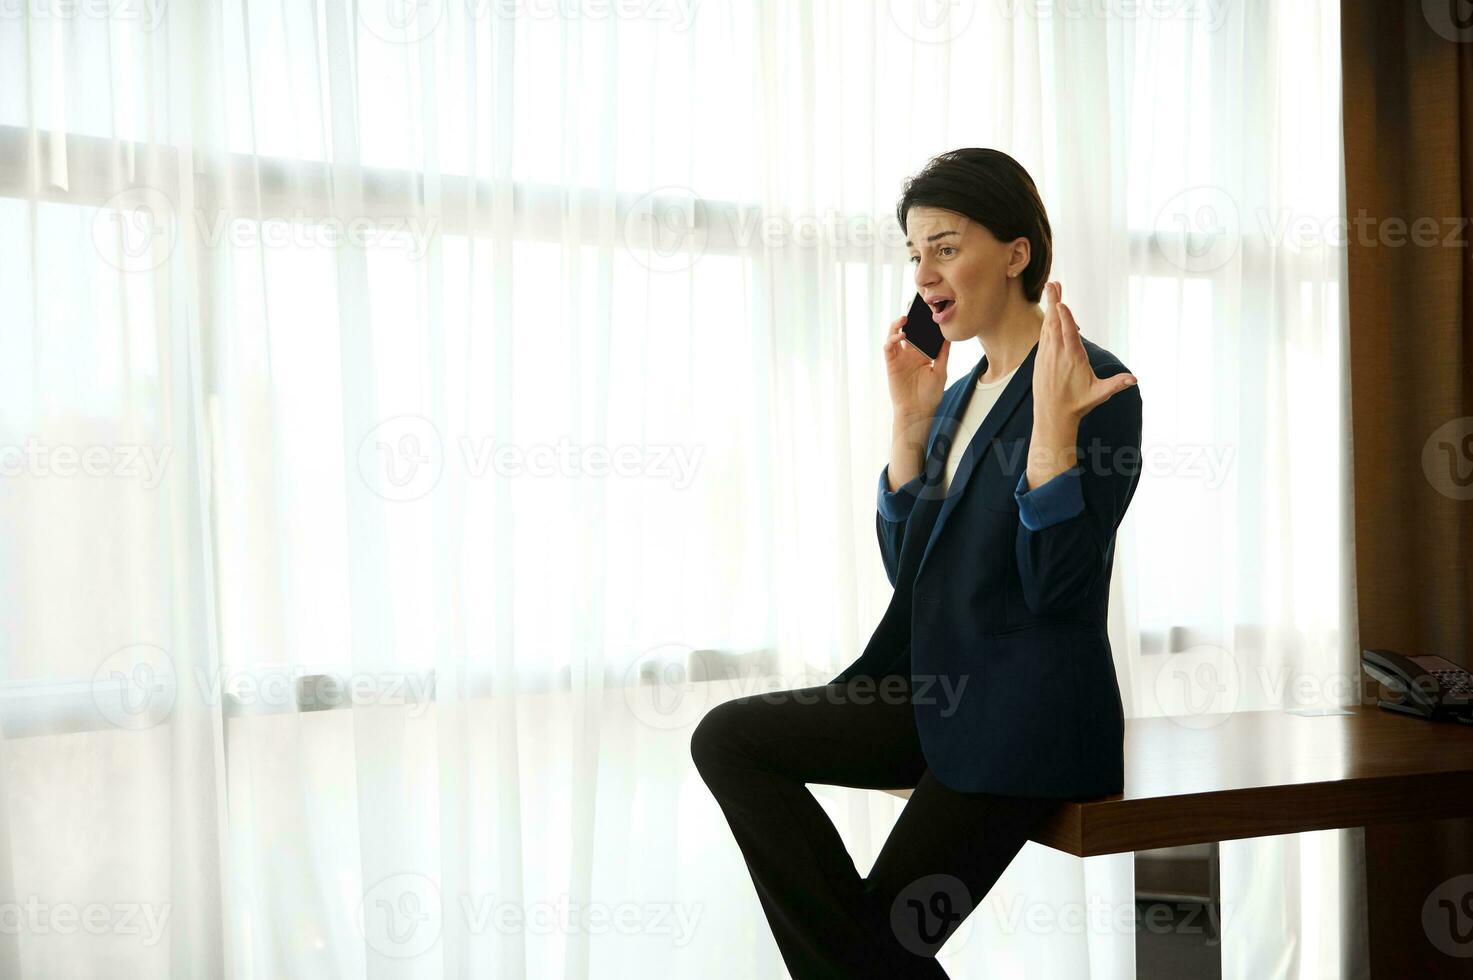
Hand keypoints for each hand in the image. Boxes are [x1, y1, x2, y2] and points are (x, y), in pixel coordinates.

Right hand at [884, 314, 949, 416]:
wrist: (917, 412)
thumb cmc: (930, 395)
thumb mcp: (941, 371)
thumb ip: (943, 353)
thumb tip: (949, 336)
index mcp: (922, 355)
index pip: (922, 334)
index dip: (924, 323)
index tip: (930, 310)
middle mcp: (910, 354)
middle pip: (908, 331)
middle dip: (910, 318)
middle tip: (914, 305)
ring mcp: (900, 358)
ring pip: (895, 335)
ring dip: (897, 325)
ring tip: (905, 317)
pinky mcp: (891, 364)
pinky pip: (888, 347)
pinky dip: (893, 339)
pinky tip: (902, 335)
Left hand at [1032, 281, 1136, 424]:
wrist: (1052, 416)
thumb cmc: (1078, 404)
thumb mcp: (1099, 394)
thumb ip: (1116, 385)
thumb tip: (1134, 379)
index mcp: (1072, 359)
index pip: (1068, 335)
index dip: (1066, 318)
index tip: (1062, 303)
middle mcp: (1057, 354)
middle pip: (1054, 324)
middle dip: (1054, 302)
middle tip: (1053, 283)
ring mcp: (1047, 355)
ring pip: (1047, 326)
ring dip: (1050, 308)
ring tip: (1052, 289)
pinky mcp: (1040, 358)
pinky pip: (1043, 335)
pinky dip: (1047, 321)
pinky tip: (1049, 312)